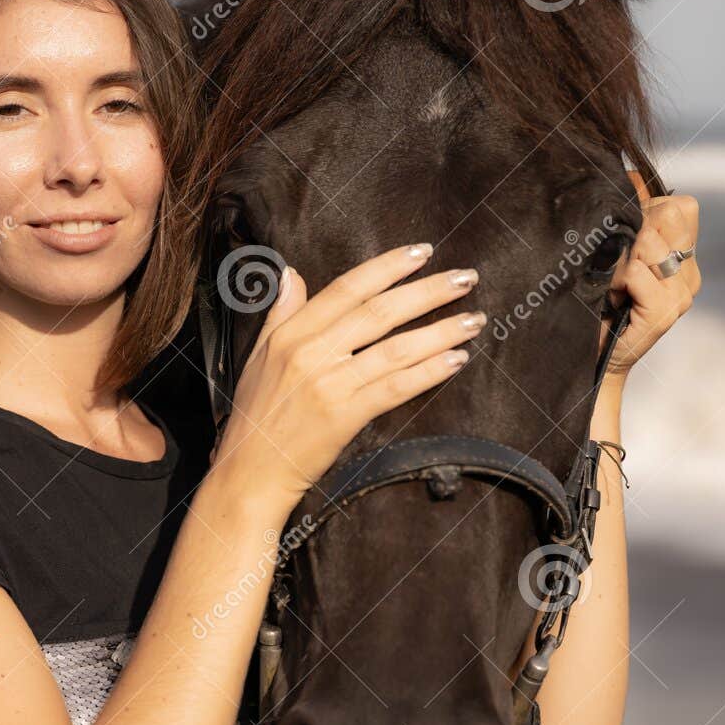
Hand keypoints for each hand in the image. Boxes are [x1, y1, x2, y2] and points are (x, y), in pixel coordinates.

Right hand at [209, 243, 483, 505]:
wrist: (250, 471)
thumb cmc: (256, 416)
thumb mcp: (259, 356)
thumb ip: (281, 312)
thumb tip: (291, 272)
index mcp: (291, 333)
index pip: (347, 288)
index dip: (388, 267)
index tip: (423, 252)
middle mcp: (310, 353)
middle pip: (379, 312)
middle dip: (428, 291)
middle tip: (466, 278)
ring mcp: (329, 384)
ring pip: (395, 348)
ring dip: (441, 331)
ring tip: (474, 320)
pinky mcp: (344, 416)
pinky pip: (396, 387)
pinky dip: (429, 372)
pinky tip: (456, 359)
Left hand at [600, 172, 701, 377]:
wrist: (591, 358)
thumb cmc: (594, 304)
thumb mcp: (610, 254)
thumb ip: (626, 217)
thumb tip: (626, 170)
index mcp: (682, 256)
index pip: (681, 206)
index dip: (646, 209)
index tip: (620, 236)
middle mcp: (689, 273)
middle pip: (671, 214)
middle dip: (633, 228)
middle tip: (612, 261)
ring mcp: (682, 293)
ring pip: (650, 240)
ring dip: (617, 257)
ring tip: (607, 282)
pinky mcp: (666, 311)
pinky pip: (638, 271)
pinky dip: (614, 277)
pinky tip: (609, 296)